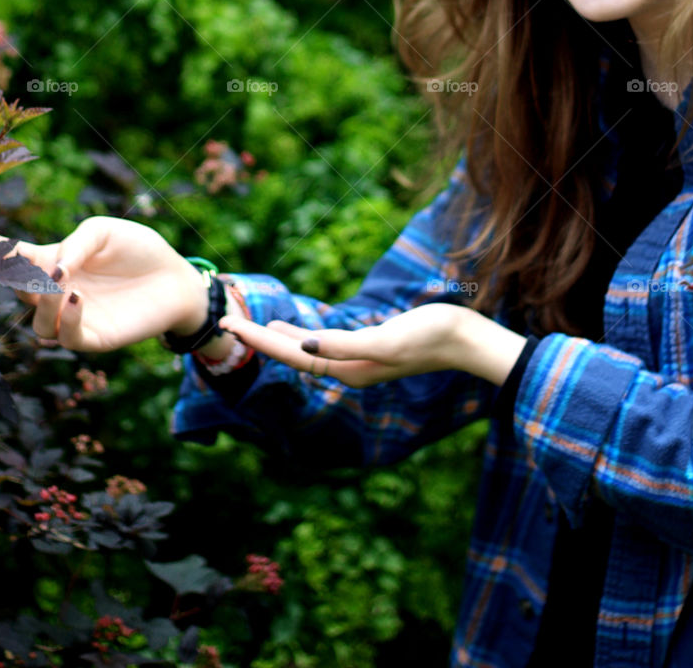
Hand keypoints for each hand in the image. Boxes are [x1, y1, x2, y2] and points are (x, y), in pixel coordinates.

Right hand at [0, 218, 210, 352]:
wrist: (176, 277)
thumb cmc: (140, 250)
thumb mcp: (104, 232)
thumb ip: (74, 244)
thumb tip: (50, 268)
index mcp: (56, 262)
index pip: (15, 259)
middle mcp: (58, 293)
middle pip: (20, 291)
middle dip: (12, 279)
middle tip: (18, 264)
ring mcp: (74, 317)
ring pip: (38, 322)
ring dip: (42, 303)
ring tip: (59, 282)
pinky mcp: (95, 337)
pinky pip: (68, 337)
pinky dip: (66, 319)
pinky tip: (75, 297)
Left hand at [221, 301, 524, 387]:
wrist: (464, 339)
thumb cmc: (428, 336)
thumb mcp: (387, 339)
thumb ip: (346, 346)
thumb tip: (306, 345)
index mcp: (348, 369)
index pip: (292, 355)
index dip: (259, 341)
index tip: (230, 325)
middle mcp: (348, 369)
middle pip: (293, 355)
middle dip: (260, 341)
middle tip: (228, 323)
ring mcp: (358, 361)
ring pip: (306, 351)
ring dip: (278, 340)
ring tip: (252, 328)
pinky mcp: (369, 348)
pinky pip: (323, 345)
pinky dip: (302, 336)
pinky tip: (294, 330)